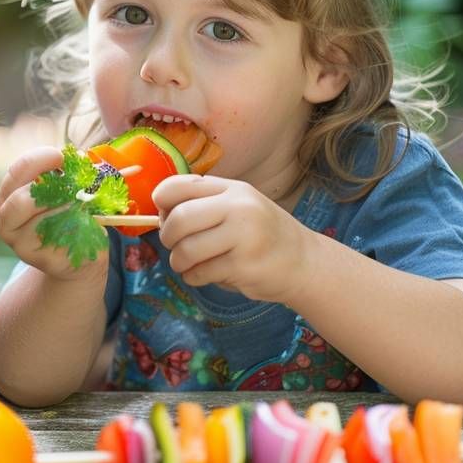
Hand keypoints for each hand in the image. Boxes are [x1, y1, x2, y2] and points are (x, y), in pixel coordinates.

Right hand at [0, 147, 107, 285]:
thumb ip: (60, 175)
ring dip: (64, 209)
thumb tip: (76, 158)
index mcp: (8, 198)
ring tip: (79, 205)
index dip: (36, 161)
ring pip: (40, 222)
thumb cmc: (67, 215)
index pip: (14, 174)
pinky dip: (74, 227)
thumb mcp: (60, 191)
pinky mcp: (41, 260)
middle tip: (73, 185)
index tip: (59, 156)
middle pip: (18, 201)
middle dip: (50, 189)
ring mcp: (20, 244)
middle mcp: (7, 222)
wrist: (78, 255)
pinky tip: (83, 223)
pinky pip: (59, 239)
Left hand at [152, 174, 307, 302]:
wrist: (304, 262)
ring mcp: (244, 237)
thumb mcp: (238, 206)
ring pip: (186, 250)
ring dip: (178, 261)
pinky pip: (200, 273)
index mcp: (232, 189)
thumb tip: (158, 212)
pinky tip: (204, 275)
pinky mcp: (244, 266)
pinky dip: (193, 277)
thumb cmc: (261, 233)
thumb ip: (203, 203)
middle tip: (172, 244)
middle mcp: (239, 208)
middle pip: (179, 219)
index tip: (163, 215)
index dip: (161, 201)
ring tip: (186, 263)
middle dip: (167, 236)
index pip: (179, 185)